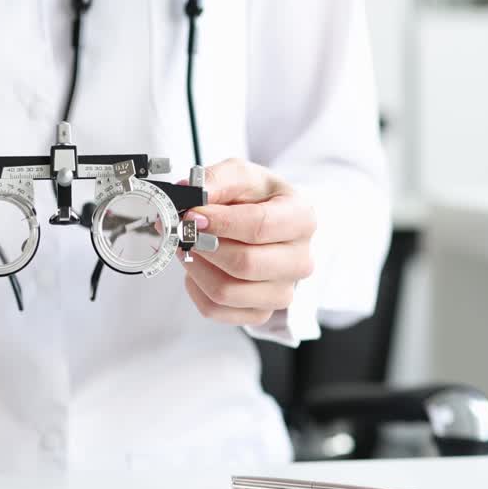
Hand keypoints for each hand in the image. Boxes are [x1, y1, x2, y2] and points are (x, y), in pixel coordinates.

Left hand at [181, 159, 315, 325]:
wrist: (262, 223)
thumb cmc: (255, 199)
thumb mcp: (240, 175)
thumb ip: (217, 179)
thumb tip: (191, 192)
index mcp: (301, 219)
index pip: (260, 226)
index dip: (221, 222)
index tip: (193, 215)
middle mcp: (300, 260)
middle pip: (245, 264)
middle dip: (205, 246)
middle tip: (186, 232)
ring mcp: (283, 291)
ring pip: (227, 291)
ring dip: (197, 267)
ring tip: (189, 247)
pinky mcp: (261, 313)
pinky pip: (217, 310)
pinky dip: (197, 289)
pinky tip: (199, 267)